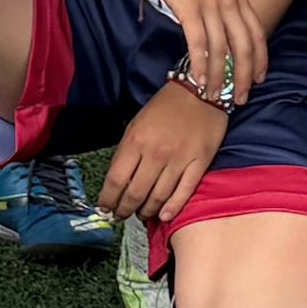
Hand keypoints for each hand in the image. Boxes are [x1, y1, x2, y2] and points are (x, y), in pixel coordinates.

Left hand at [96, 77, 229, 224]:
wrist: (200, 91)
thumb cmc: (165, 107)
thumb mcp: (137, 123)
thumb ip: (128, 151)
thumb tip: (119, 181)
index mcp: (135, 140)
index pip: (116, 180)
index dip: (108, 200)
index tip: (105, 208)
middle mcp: (155, 153)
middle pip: (135, 193)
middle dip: (125, 209)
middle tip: (122, 216)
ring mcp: (179, 159)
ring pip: (158, 197)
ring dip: (147, 211)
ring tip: (142, 215)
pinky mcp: (200, 163)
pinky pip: (184, 192)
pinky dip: (172, 208)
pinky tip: (164, 216)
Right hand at [138, 0, 263, 108]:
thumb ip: (223, 3)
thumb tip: (221, 27)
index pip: (257, 33)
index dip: (260, 59)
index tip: (259, 79)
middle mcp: (229, 2)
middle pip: (244, 46)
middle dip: (244, 76)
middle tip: (241, 98)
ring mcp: (211, 5)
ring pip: (222, 49)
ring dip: (220, 77)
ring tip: (215, 96)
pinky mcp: (189, 8)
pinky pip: (199, 43)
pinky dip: (201, 64)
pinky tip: (198, 79)